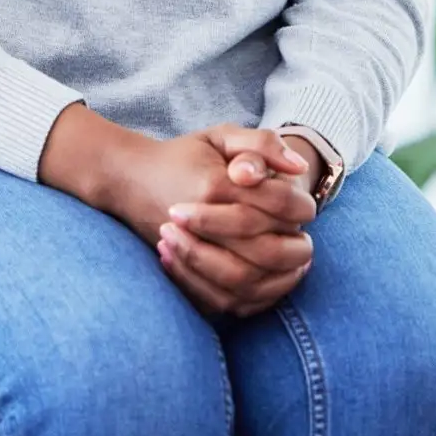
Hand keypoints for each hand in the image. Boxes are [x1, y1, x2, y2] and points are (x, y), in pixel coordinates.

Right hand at [40, 108, 317, 316]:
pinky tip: (267, 282)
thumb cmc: (183, 155)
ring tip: (293, 264)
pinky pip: (221, 299)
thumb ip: (263, 143)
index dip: (300, 207)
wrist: (129, 178)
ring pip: (245, 279)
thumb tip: (300, 167)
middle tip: (305, 242)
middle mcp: (201, 220)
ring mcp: (187, 250)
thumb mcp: (222, 136)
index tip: (306, 208)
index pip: (277, 203)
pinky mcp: (180, 273)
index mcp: (216, 184)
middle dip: (294, 248)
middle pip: (266, 248)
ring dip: (277, 276)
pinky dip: (250, 297)